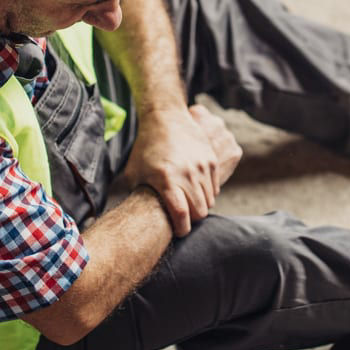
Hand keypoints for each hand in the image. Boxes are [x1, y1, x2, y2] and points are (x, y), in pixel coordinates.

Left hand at [124, 104, 238, 236]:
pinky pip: (215, 187)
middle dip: (192, 219)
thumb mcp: (135, 173)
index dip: (182, 229)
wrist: (165, 117)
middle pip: (199, 212)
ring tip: (187, 202)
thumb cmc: (145, 148)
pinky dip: (207, 193)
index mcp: (167, 179)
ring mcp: (202, 166)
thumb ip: (139, 196)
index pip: (181, 216)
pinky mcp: (211, 160)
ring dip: (200, 205)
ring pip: (209, 200)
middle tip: (182, 217)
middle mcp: (187, 174)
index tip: (179, 232)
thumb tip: (137, 219)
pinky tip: (195, 189)